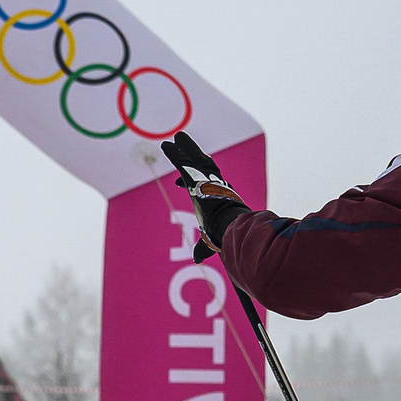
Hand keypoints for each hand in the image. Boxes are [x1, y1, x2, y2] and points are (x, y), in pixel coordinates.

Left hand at [160, 131, 247, 259]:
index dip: (190, 182)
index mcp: (213, 197)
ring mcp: (205, 179)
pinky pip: (186, 163)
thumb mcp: (210, 239)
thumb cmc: (224, 233)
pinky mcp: (198, 178)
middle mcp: (210, 186)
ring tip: (175, 139)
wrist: (229, 225)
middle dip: (189, 157)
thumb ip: (202, 248)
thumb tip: (197, 260)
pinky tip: (171, 143)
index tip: (179, 182)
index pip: (202, 185)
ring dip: (184, 150)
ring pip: (193, 161)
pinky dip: (178, 153)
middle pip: (199, 167)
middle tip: (181, 149)